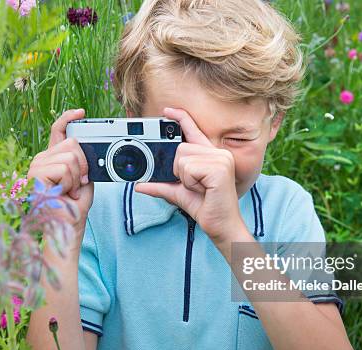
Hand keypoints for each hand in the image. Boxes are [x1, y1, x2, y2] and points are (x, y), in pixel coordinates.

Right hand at [28, 109, 93, 233]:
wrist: (66, 226)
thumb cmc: (74, 208)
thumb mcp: (84, 180)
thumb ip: (85, 162)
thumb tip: (88, 147)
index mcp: (53, 158)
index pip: (58, 130)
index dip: (68, 118)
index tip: (81, 112)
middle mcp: (42, 158)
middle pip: (72, 142)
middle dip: (83, 164)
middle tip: (78, 183)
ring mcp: (37, 164)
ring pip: (71, 156)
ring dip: (77, 177)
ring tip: (69, 191)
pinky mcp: (36, 172)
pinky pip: (65, 168)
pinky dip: (70, 183)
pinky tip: (63, 192)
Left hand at [135, 107, 246, 244]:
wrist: (221, 226)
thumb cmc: (206, 208)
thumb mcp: (179, 194)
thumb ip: (161, 186)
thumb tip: (140, 186)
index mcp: (210, 156)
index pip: (194, 131)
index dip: (180, 119)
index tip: (167, 111)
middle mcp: (218, 153)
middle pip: (180, 148)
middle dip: (179, 171)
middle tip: (194, 186)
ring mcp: (221, 159)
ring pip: (182, 158)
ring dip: (185, 178)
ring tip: (201, 188)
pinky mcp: (220, 168)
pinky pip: (188, 168)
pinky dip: (190, 182)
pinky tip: (204, 190)